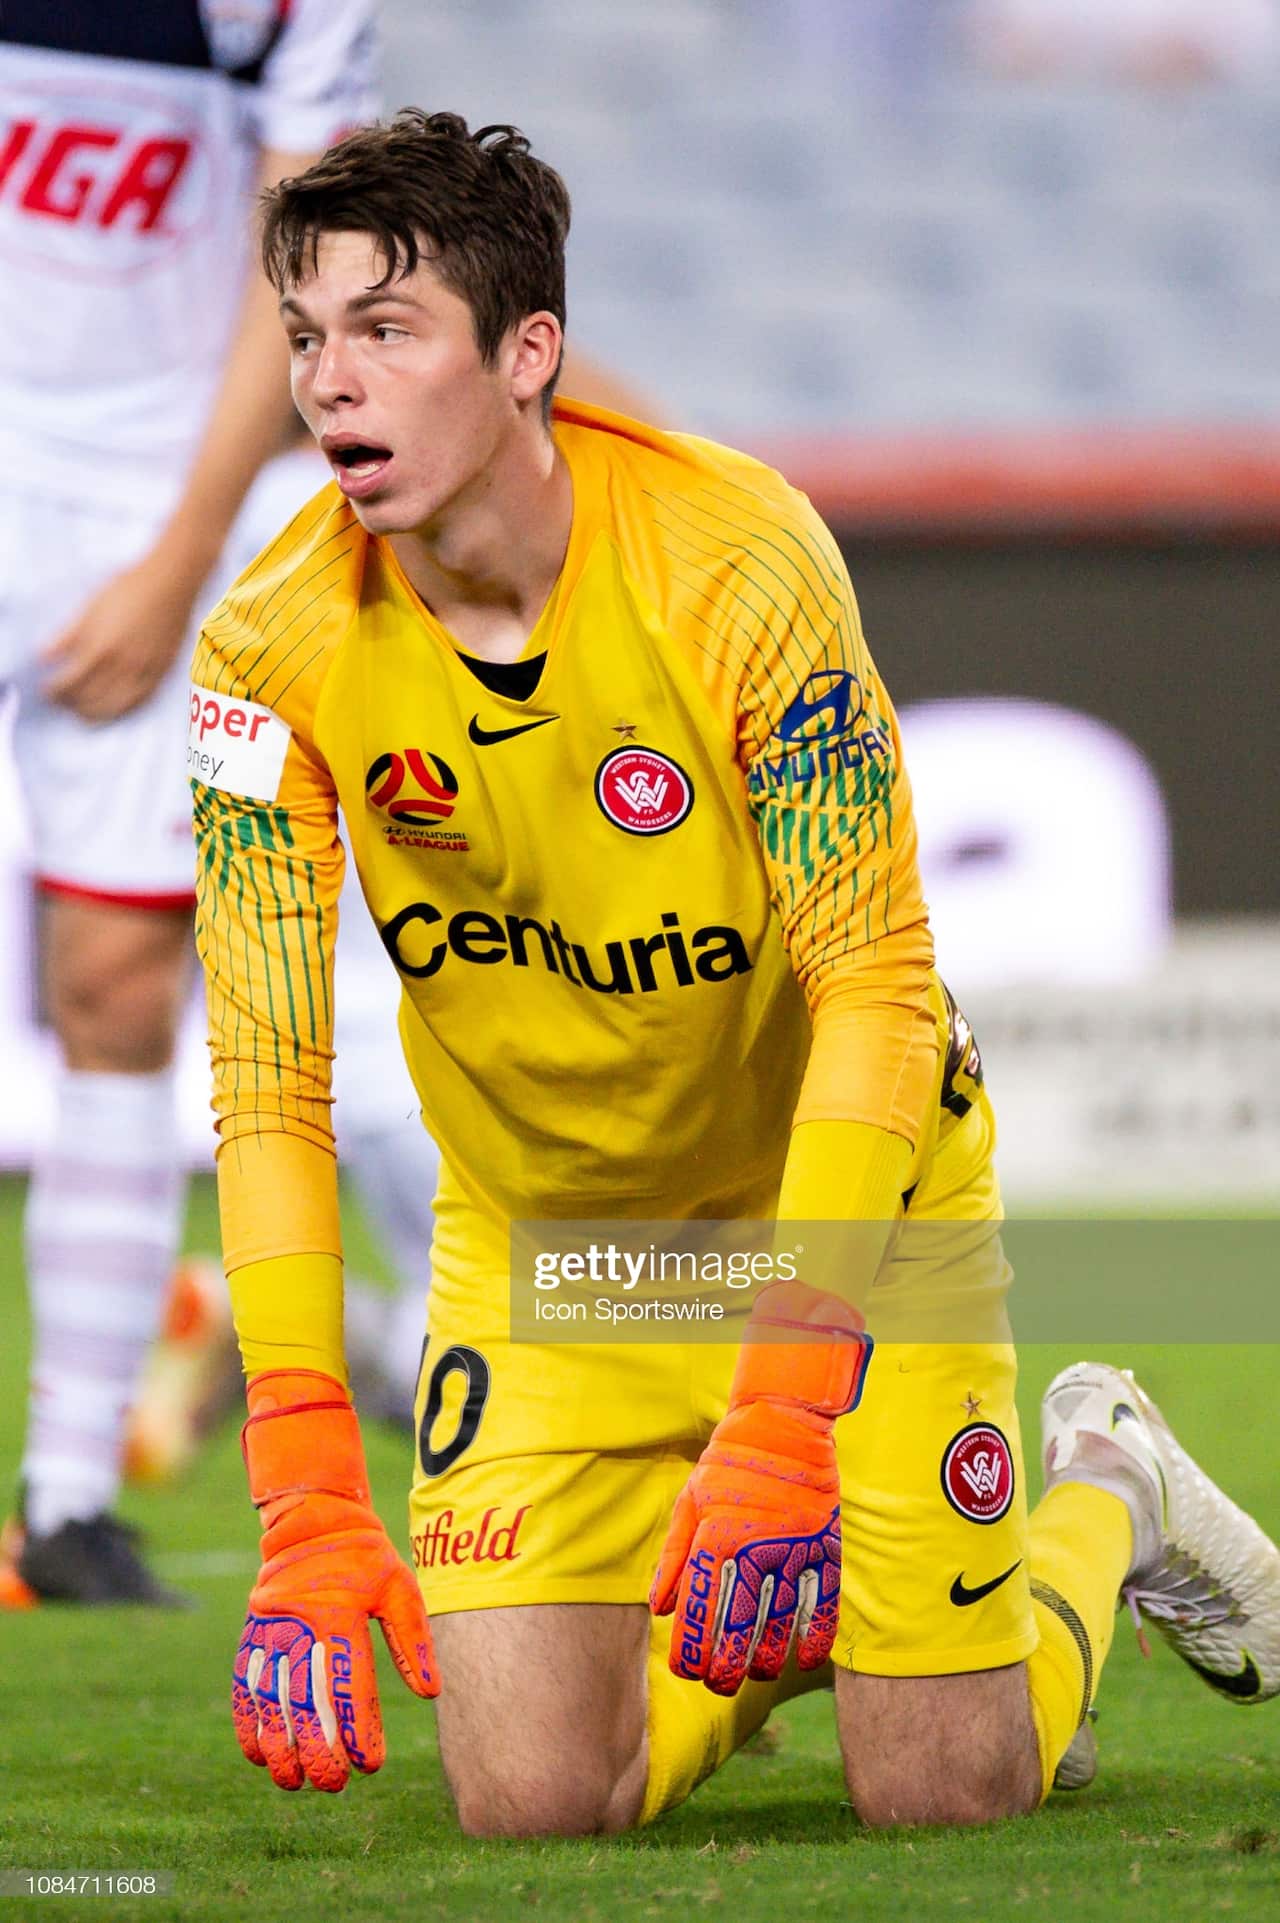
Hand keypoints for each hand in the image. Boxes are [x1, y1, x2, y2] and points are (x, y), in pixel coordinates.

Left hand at [40, 539, 209, 721]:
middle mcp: (123, 665)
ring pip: (116, 707)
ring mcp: (145, 671)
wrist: (172, 581)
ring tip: (84, 715)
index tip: (46, 692)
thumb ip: (66, 635)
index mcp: (101, 648)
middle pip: (91, 700)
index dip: (55, 692)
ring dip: (96, 714)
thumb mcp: (90, 607)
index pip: (70, 683)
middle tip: (63, 705)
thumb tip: (43, 658)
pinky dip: (124, 710)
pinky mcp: (162, 671)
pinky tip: (115, 709)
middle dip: (72, 706)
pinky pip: (141, 701)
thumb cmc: (129, 587)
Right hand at [233, 1371, 437, 1792]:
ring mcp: (270, 1631)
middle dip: (317, 1751)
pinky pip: (243, 1686)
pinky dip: (248, 1723)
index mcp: (340, 1613)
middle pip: (305, 1701)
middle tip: (332, 1785)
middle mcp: (300, 1625)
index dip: (359, 1728)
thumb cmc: (365, 1559)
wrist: (311, 1520)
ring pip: (269, 1702)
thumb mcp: (399, 1586)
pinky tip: (258, 1755)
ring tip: (295, 1782)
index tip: (369, 1764)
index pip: (350, 1682)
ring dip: (280, 1748)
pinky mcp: (251, 1636)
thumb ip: (413, 1639)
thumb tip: (431, 1693)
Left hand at [650, 1282, 870, 1695]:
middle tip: (718, 1686)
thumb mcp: (689, 1504)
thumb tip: (661, 1611)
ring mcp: (796, 1550)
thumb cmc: (727, 1468)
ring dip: (765, 1660)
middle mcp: (756, 1547)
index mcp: (716, 1536)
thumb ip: (675, 1559)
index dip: (690, 1650)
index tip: (686, 1671)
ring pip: (780, 1624)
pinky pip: (824, 1605)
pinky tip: (803, 1660)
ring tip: (753, 1674)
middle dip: (724, 1667)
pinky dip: (815, 1639)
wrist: (783, 1428)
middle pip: (738, 1627)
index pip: (699, 1610)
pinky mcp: (826, 1550)